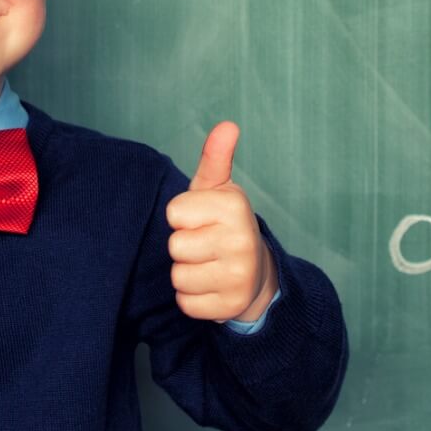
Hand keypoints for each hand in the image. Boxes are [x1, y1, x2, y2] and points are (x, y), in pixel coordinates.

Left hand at [166, 121, 277, 323]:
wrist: (256, 273)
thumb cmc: (224, 224)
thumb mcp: (218, 189)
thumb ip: (215, 157)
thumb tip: (227, 125)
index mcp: (234, 205)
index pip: (174, 213)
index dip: (183, 217)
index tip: (201, 219)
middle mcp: (241, 240)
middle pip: (175, 246)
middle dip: (184, 246)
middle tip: (206, 244)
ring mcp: (239, 275)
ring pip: (178, 277)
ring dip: (187, 273)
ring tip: (208, 265)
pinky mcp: (231, 305)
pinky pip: (186, 303)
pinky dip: (193, 298)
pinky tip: (211, 286)